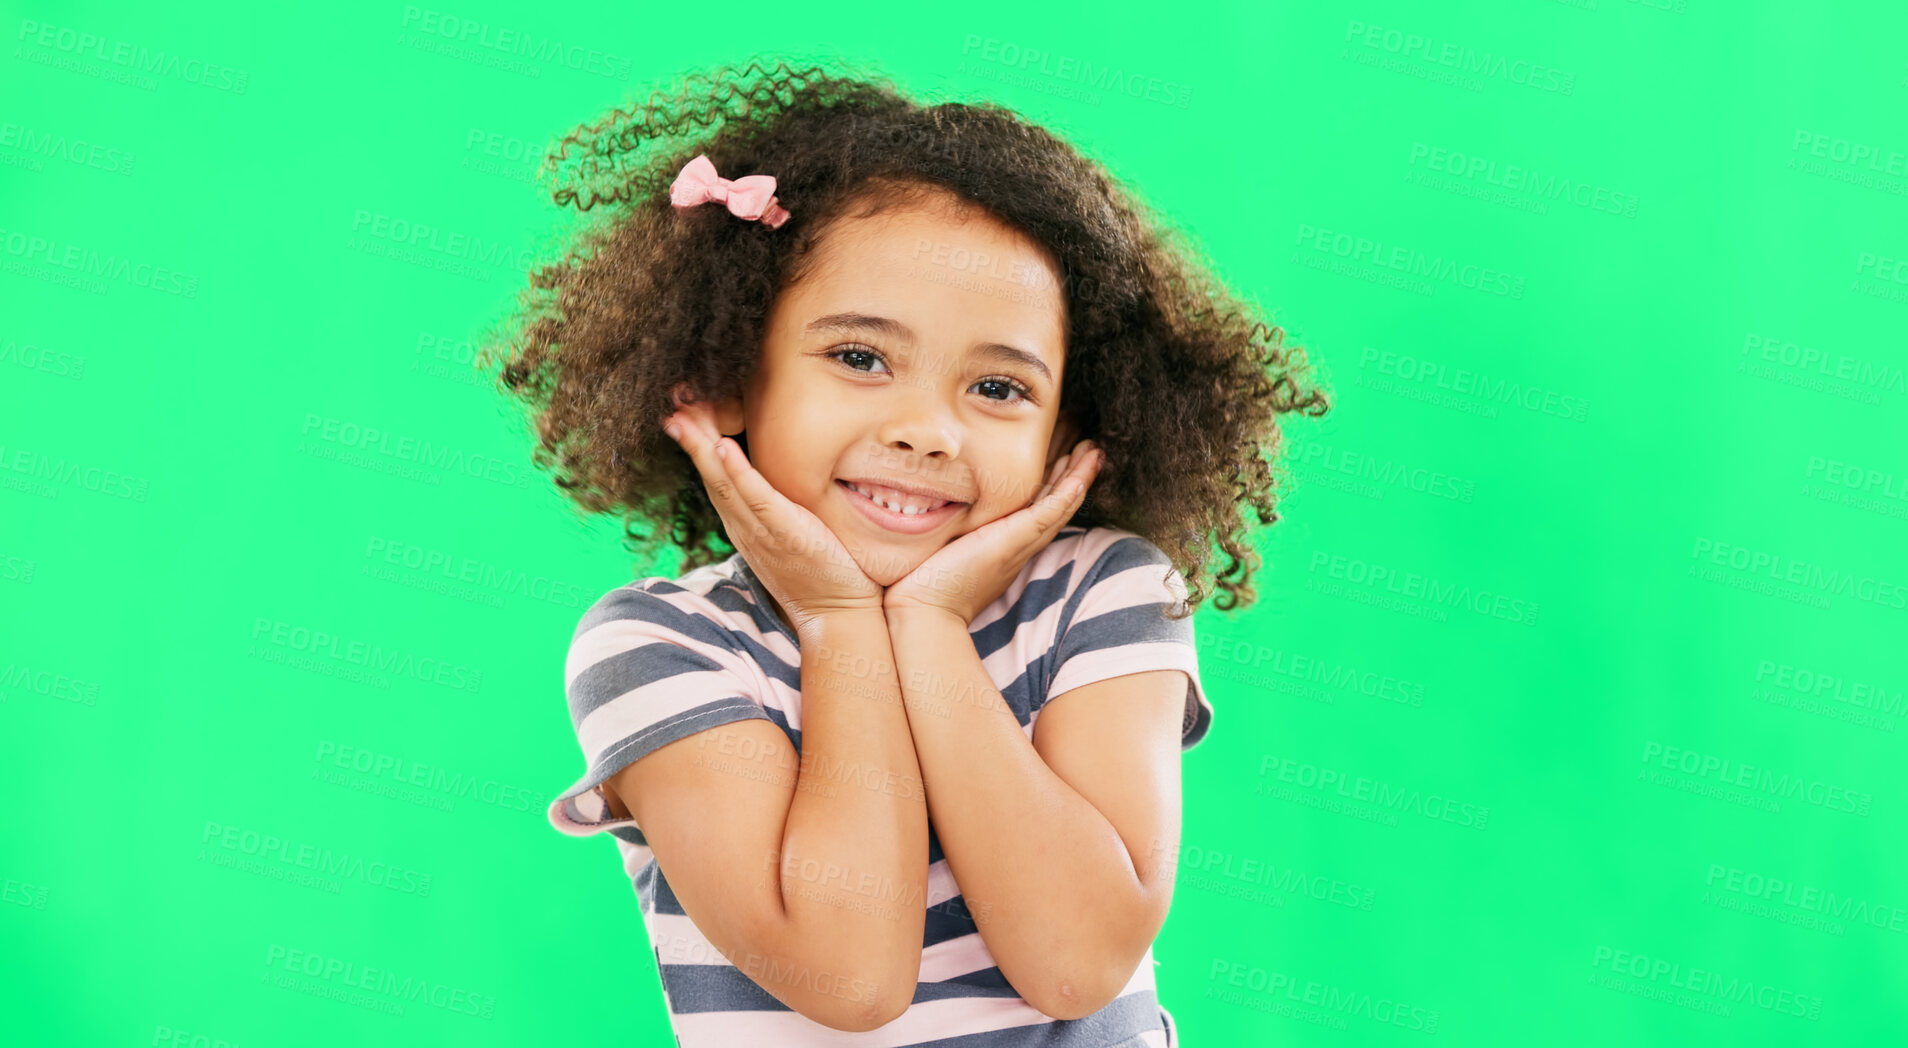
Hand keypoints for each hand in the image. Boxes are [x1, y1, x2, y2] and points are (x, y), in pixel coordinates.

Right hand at [663, 393, 884, 631]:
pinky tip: (722, 449)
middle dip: (689, 440)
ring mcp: (761, 531)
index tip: (682, 413)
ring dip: (702, 450)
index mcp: (743, 524)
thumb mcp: (789, 533)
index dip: (697, 446)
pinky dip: (738, 473)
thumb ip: (775, 507)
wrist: (837, 613)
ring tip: (683, 419)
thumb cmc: (820, 571)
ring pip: (724, 484)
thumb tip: (776, 477)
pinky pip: (757, 499)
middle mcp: (744, 526)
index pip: (715, 478)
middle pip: (710, 476)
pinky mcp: (785, 533)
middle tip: (670, 405)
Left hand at [883, 440, 1103, 624]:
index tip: (1066, 458)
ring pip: (1060, 507)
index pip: (1039, 508)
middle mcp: (1019, 545)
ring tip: (1093, 453)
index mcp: (1007, 545)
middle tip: (1091, 450)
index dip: (1056, 484)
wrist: (924, 609)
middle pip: (1058, 506)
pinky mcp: (1012, 543)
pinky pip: (1048, 516)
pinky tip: (1078, 479)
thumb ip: (951, 525)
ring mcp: (1019, 544)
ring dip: (1079, 479)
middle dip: (1075, 476)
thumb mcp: (945, 544)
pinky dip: (1065, 497)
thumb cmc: (925, 582)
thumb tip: (935, 503)